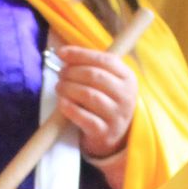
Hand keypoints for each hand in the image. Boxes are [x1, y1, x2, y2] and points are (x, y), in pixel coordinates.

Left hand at [54, 44, 137, 165]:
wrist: (114, 135)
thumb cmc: (106, 101)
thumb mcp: (107, 82)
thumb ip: (90, 65)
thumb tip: (63, 53)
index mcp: (128, 78)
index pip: (105, 60)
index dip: (80, 54)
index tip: (61, 53)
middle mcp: (126, 96)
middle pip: (95, 76)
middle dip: (72, 72)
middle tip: (60, 74)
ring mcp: (117, 116)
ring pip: (89, 95)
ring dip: (68, 88)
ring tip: (59, 87)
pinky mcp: (105, 132)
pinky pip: (84, 117)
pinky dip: (69, 107)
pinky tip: (62, 102)